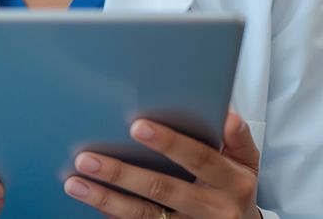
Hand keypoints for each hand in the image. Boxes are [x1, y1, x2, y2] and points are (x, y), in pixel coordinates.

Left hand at [63, 111, 260, 218]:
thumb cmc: (236, 184)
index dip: (169, 143)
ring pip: (144, 216)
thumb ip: (236, 137)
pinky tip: (89, 202)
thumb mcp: (247, 160)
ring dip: (106, 199)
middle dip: (122, 174)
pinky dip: (112, 216)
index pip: (199, 158)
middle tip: (87, 158)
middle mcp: (213, 209)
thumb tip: (226, 113)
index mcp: (232, 182)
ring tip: (75, 182)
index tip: (136, 126)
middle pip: (162, 189)